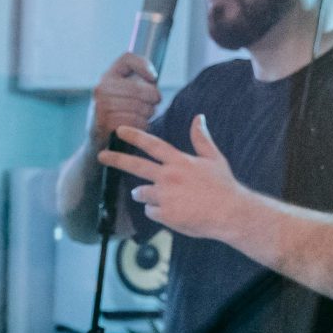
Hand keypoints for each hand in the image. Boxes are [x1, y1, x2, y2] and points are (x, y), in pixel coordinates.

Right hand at [89, 51, 162, 143]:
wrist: (100, 140)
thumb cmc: (120, 113)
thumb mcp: (127, 92)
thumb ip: (139, 78)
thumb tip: (153, 78)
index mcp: (107, 76)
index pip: (127, 59)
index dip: (144, 66)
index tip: (154, 78)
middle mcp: (101, 88)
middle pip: (138, 88)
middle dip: (153, 98)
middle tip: (154, 105)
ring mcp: (100, 105)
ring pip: (138, 106)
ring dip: (149, 113)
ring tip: (146, 115)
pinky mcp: (104, 123)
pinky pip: (134, 121)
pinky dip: (142, 125)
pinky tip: (140, 125)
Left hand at [97, 115, 250, 240]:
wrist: (230, 214)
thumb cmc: (224, 186)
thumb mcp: (214, 159)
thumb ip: (201, 139)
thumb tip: (199, 117)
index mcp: (179, 161)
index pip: (152, 144)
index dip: (134, 136)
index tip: (119, 130)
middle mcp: (168, 177)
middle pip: (135, 166)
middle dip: (116, 159)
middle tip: (101, 156)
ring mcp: (164, 196)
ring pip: (140, 193)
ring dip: (145, 194)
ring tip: (166, 197)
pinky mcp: (164, 215)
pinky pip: (150, 211)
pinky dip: (157, 212)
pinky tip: (174, 212)